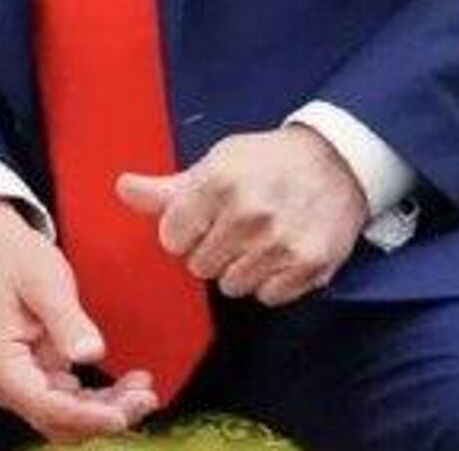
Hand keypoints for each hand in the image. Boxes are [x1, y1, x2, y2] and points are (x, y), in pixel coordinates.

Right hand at [0, 200, 159, 443]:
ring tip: (143, 390)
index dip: (85, 417)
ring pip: (67, 419)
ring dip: (106, 411)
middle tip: (144, 397)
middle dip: (102, 416)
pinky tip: (128, 386)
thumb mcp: (43, 280)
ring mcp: (17, 384)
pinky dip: (100, 402)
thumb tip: (90, 354)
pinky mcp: (33, 380)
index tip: (122, 415)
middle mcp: (2, 381)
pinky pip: (69, 404)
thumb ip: (66, 319)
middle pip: (56, 421)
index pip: (42, 405)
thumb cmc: (13, 260)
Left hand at [118, 125, 368, 306]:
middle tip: (231, 228)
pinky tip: (277, 254)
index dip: (181, 232)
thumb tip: (122, 189)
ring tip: (256, 241)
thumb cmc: (266, 162)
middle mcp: (248, 216)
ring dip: (239, 268)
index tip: (198, 221)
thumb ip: (167, 189)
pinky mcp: (309, 266)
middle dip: (210, 250)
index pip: (172, 238)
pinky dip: (269, 281)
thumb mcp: (214, 163)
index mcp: (217, 185)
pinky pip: (268, 296)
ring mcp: (281, 244)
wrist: (336, 164)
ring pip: (232, 286)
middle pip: (200, 266)